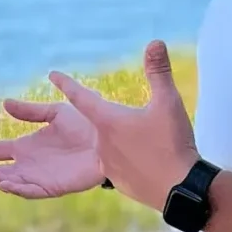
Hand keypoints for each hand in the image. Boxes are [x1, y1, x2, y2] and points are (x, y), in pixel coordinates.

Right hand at [0, 93, 104, 197]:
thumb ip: (30, 110)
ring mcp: (36, 177)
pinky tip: (3, 182)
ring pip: (6, 182)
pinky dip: (15, 188)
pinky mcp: (50, 188)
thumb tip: (4, 103)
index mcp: (24, 147)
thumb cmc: (86, 126)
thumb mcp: (54, 113)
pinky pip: (28, 191)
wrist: (109, 140)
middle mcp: (26, 165)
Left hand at [46, 40, 198, 211]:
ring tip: (142, 141)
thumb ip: (159, 71)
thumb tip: (155, 42)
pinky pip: (119, 165)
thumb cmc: (172, 143)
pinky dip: (129, 160)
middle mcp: (101, 143)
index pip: (81, 97)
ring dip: (122, 140)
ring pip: (110, 146)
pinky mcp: (119, 182)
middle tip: (132, 119)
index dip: (67, 84)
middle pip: (101, 123)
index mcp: (108, 121)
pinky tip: (142, 161)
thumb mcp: (168, 102)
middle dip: (113, 118)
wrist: (179, 189)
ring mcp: (108, 165)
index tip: (52, 75)